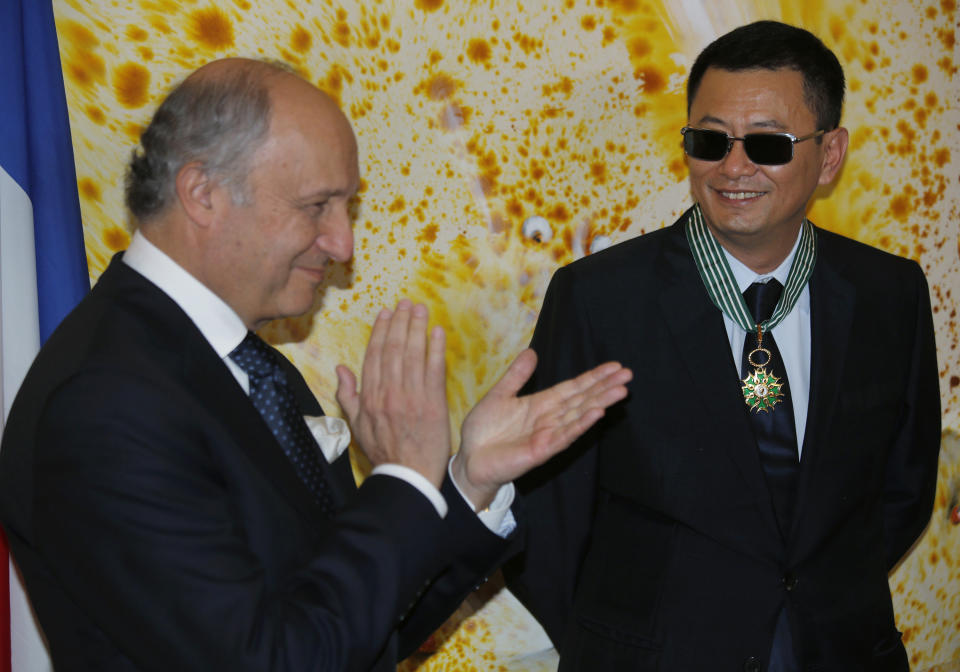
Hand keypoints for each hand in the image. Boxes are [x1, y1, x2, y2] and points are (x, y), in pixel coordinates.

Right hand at [335, 300, 450, 487]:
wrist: (407, 475)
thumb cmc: (383, 451)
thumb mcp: (357, 424)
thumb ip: (348, 395)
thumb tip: (341, 368)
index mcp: (370, 396)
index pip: (375, 355)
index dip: (381, 331)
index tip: (386, 313)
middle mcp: (389, 392)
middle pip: (394, 349)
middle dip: (400, 322)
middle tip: (406, 303)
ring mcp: (411, 397)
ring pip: (413, 354)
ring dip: (417, 328)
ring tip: (420, 309)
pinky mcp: (432, 404)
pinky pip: (434, 370)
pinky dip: (435, 349)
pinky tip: (437, 332)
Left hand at [452, 349, 631, 508]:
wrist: (469, 459)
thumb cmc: (483, 431)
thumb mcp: (500, 395)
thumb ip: (516, 375)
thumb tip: (532, 352)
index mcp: (541, 404)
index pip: (574, 387)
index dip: (594, 377)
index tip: (615, 366)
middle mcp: (550, 418)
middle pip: (583, 399)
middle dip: (605, 387)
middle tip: (628, 374)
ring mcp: (548, 435)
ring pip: (580, 416)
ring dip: (600, 403)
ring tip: (621, 390)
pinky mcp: (542, 450)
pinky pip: (565, 435)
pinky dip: (581, 424)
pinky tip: (597, 413)